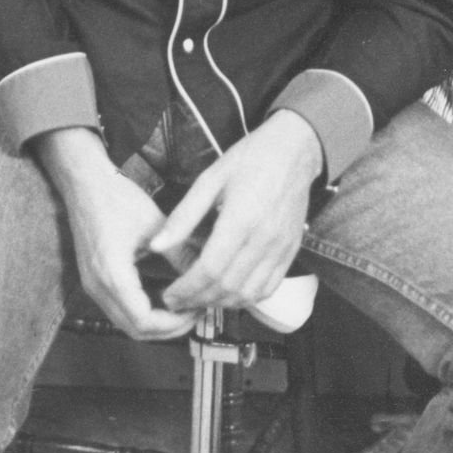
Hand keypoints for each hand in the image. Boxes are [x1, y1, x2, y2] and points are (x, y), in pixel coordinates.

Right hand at [35, 128, 195, 340]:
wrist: (84, 182)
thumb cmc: (114, 196)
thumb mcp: (154, 223)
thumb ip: (179, 252)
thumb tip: (204, 272)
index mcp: (112, 273)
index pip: (144, 320)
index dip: (173, 324)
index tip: (194, 311)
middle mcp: (98, 286)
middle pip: (134, 329)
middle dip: (167, 329)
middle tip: (194, 314)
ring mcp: (92, 285)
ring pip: (125, 323)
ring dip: (154, 323)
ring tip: (182, 309)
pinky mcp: (94, 280)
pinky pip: (119, 310)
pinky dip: (141, 313)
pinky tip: (161, 299)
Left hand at [151, 110, 321, 315]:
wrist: (295, 149)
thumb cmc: (250, 158)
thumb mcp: (210, 178)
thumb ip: (184, 215)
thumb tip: (156, 245)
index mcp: (240, 218)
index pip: (210, 269)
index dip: (187, 289)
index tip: (169, 295)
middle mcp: (263, 239)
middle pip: (228, 287)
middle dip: (199, 300)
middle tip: (179, 301)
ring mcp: (280, 249)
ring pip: (248, 294)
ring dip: (221, 304)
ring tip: (200, 299)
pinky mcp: (291, 252)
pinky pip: (268, 288)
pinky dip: (246, 299)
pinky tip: (229, 294)